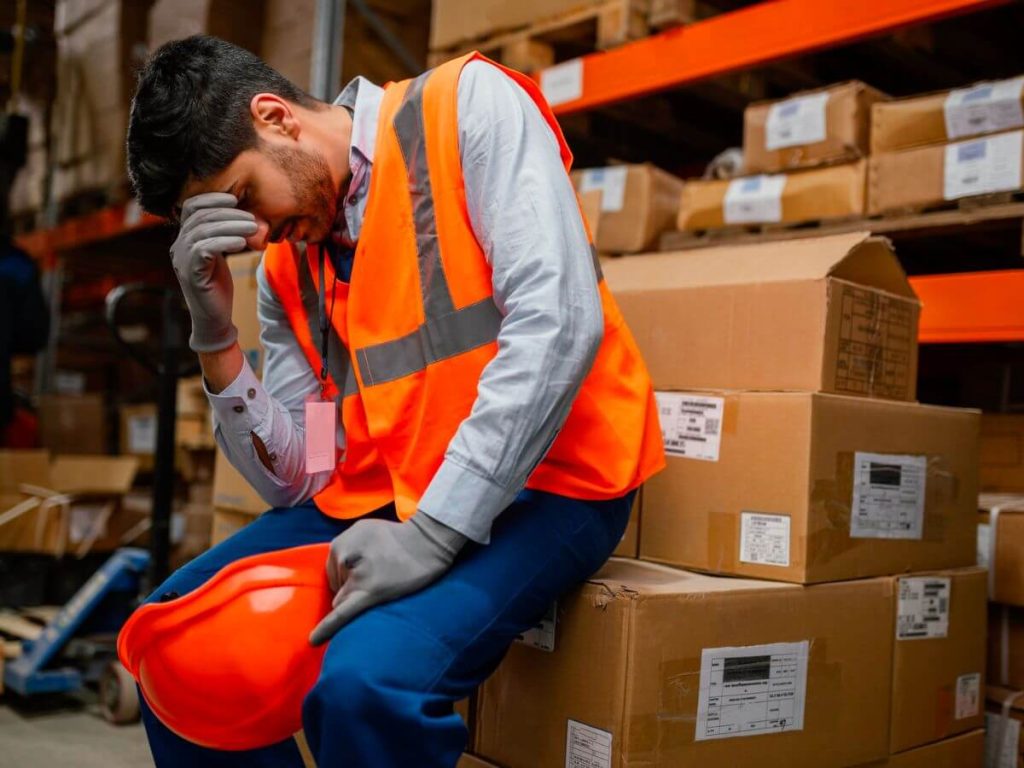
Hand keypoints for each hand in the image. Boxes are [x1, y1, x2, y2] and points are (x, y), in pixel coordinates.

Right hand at [171, 193, 256, 351]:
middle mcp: (178, 247)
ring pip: (203, 231)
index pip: (190, 208)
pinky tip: (241, 244)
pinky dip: (224, 242)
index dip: (211, 199)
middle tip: (252, 218)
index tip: (235, 199)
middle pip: (200, 218)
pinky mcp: (191, 274)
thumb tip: (244, 214)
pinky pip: (204, 249)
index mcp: (184, 239)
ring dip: (232, 226)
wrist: (214, 319)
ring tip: (253, 229)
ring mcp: (182, 261)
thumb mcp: (220, 256)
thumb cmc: (218, 286)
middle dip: (228, 214)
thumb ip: (222, 236)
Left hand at [309, 513, 466, 645]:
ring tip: (383, 583)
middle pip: (336, 586)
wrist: (428, 541)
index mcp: (341, 542)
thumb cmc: (400, 538)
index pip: (332, 570)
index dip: (347, 577)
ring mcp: (356, 574)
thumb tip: (337, 571)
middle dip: (349, 588)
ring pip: (341, 601)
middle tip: (377, 578)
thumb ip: (348, 547)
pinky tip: (314, 640)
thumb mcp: (365, 530)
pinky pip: (343, 613)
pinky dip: (328, 627)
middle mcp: (344, 556)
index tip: (364, 576)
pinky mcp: (370, 591)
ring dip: (354, 599)